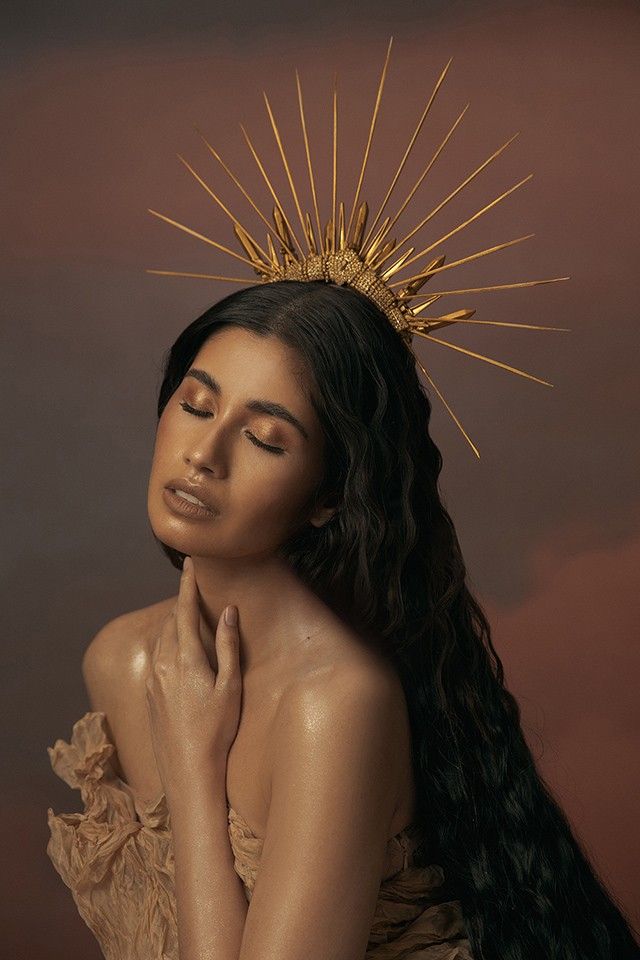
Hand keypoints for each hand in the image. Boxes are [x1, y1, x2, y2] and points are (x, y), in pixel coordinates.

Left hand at [144, 556, 241, 797]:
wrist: (187, 771)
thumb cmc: (216, 730)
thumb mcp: (229, 686)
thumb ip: (227, 646)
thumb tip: (228, 611)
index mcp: (184, 658)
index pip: (183, 610)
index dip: (187, 585)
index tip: (189, 563)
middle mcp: (162, 664)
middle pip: (169, 622)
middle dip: (181, 603)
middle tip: (194, 588)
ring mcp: (152, 681)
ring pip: (161, 640)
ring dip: (173, 624)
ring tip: (189, 617)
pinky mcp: (149, 696)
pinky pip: (157, 658)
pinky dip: (168, 644)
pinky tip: (179, 652)